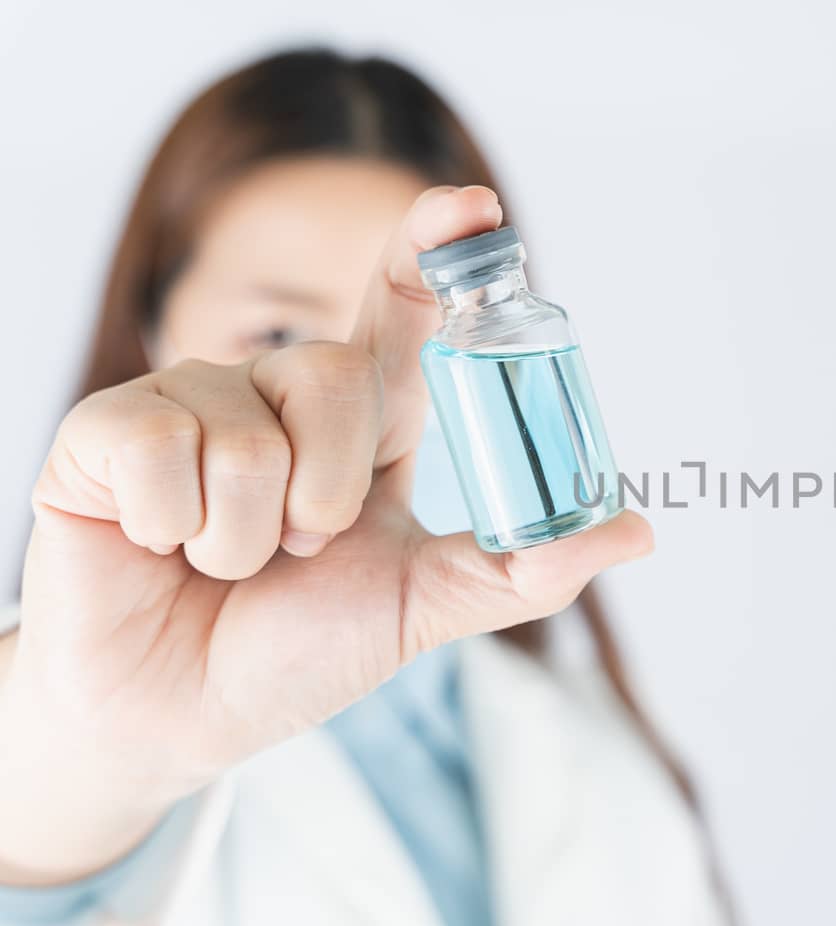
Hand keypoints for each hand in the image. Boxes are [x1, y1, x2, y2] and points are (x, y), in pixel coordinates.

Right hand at [0, 187, 651, 883]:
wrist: (181, 716)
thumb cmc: (298, 650)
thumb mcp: (424, 605)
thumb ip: (522, 569)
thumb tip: (639, 531)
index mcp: (361, 416)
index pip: (401, 306)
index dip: (433, 247)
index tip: (477, 209)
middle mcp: (278, 389)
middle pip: (338, 373)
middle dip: (332, 489)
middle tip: (302, 550)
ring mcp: (190, 401)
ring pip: (253, 432)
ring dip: (253, 535)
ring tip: (225, 560)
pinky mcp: (106, 429)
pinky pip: (165, 454)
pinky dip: (177, 532)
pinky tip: (160, 547)